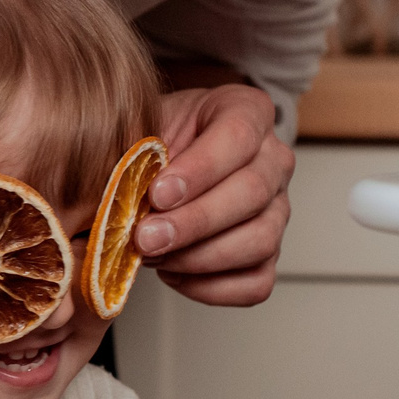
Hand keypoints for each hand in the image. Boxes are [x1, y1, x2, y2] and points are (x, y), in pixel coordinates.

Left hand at [132, 84, 293, 307]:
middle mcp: (273, 159)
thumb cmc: (151, 143)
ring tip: (153, 255)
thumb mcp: (140, 128)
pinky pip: (255, 282)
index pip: (238, 137)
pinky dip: (210, 287)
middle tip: (145, 238)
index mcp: (247, 111)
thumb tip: (121, 191)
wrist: (157, 168)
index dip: (199, 170)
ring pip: (259, 241)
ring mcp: (277, 209)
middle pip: (251, 193)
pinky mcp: (269, 254)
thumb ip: (137, 153)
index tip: (157, 194)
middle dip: (193, 222)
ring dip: (199, 257)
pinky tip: (173, 272)